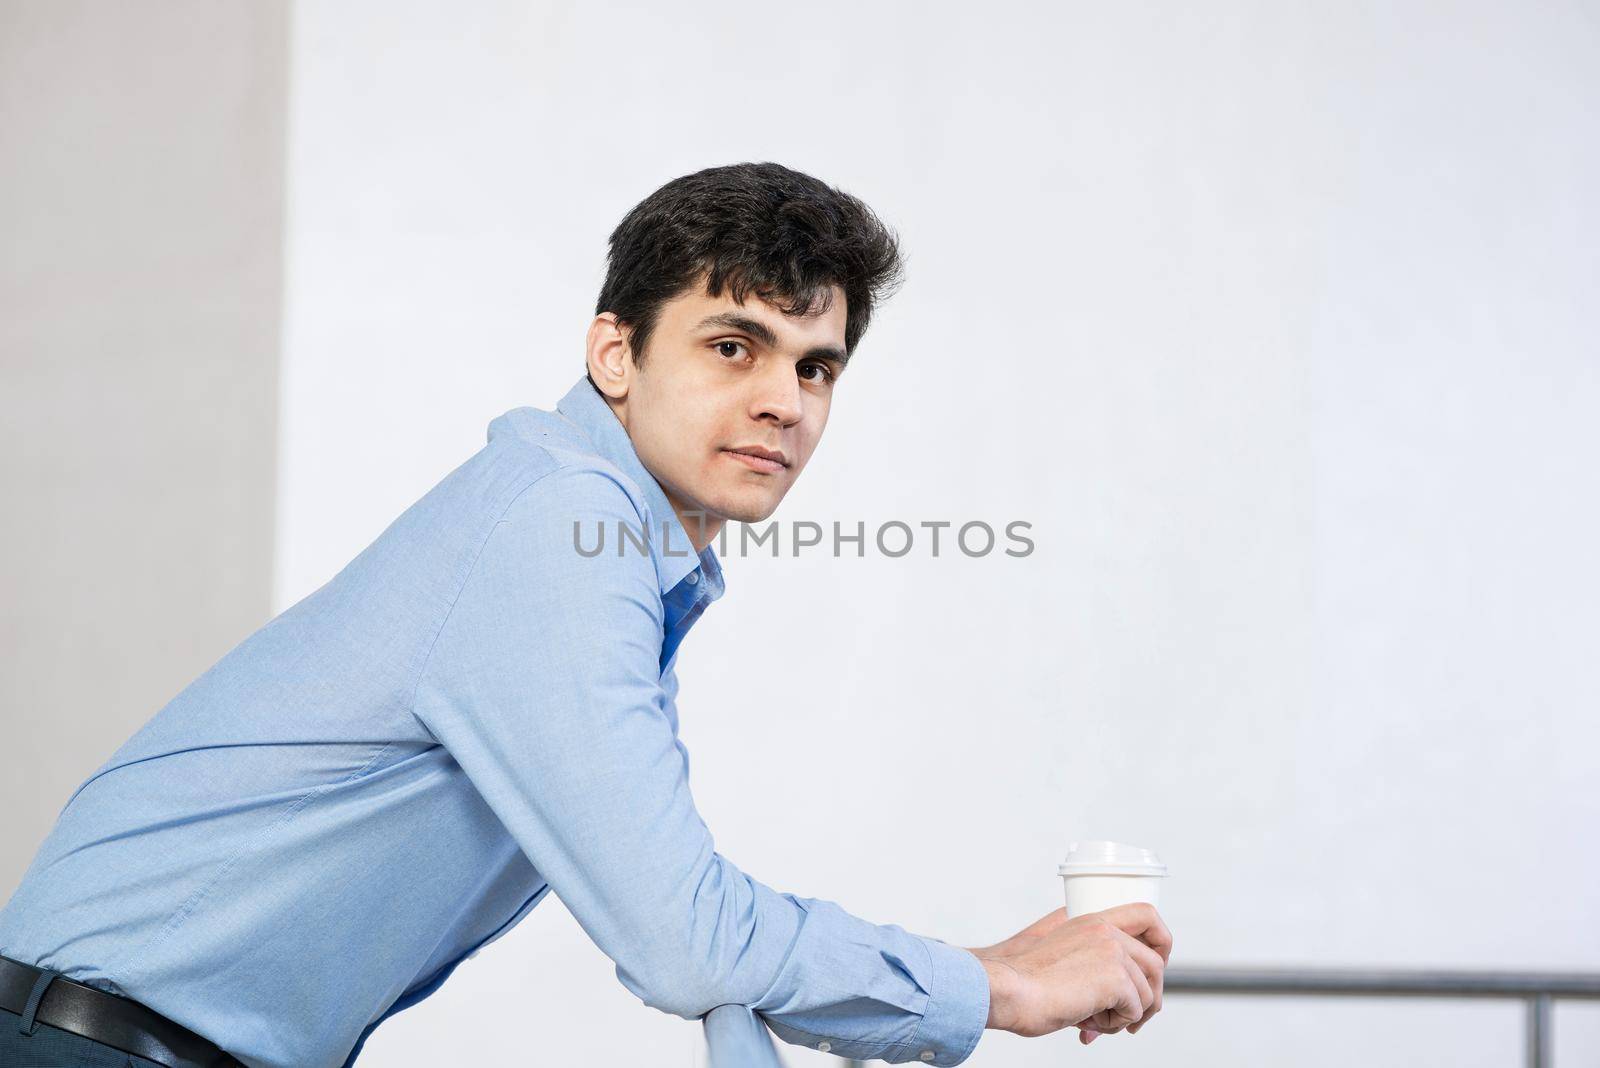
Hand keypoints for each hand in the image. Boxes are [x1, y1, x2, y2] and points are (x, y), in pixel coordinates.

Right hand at [964, 903, 1171, 1043]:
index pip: (1146, 914)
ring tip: (1096, 1023)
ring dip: (1128, 1016)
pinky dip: (1116, 1025)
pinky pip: (1135, 1009)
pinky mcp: (1115, 976)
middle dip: (1150, 998)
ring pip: (1148, 992)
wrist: (1007, 990)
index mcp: (1091, 920)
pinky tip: (1088, 1022)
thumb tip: (1119, 1006)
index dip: (1161, 943)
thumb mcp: (1062, 961)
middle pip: (1156, 963)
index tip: (1154, 970)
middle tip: (1131, 1021)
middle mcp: (1105, 929)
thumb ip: (1091, 970)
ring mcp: (1112, 950)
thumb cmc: (1024, 983)